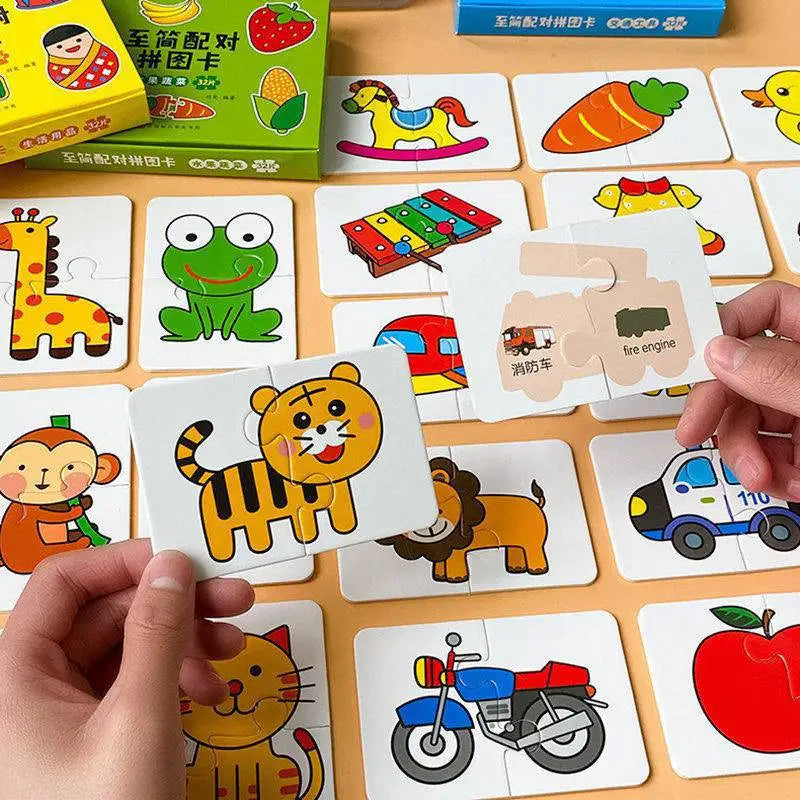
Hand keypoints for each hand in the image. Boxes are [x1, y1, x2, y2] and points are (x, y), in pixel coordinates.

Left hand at [0, 539, 254, 799]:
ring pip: (128, 645)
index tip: (184, 558)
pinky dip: (176, 677)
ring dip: (185, 641)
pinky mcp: (90, 735)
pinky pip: (135, 682)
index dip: (127, 561)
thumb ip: (158, 634)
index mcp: (14, 675)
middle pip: (108, 611)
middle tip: (233, 598)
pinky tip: (208, 692)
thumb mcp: (138, 722)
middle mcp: (31, 687)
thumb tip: (172, 567)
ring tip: (231, 651)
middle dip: (176, 604)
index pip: (65, 582)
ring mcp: (62, 713)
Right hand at [677, 280, 799, 499]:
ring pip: (750, 419)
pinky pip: (771, 454)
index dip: (728, 325)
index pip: (770, 307)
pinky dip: (772, 474)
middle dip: (722, 411)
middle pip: (744, 373)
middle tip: (693, 431)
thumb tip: (723, 353)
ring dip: (746, 454)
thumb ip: (781, 375)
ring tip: (765, 477)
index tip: (696, 360)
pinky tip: (792, 485)